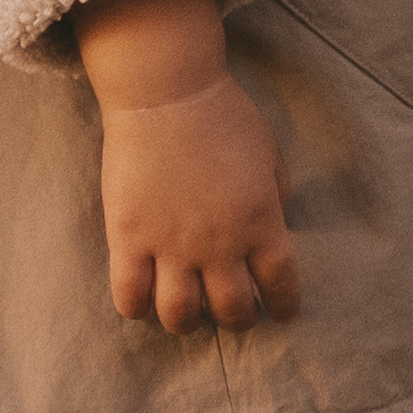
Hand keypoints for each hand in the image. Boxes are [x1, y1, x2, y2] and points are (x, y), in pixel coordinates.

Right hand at [75, 0, 301, 334]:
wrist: (166, 91)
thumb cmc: (223, 115)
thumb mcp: (269, 154)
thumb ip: (275, 196)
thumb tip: (274, 225)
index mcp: (261, 222)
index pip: (280, 284)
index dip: (284, 305)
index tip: (281, 312)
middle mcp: (220, 244)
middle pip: (232, 310)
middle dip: (236, 319)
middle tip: (230, 311)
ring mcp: (171, 244)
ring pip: (180, 315)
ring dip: (187, 321)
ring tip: (186, 311)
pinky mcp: (129, 237)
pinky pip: (129, 295)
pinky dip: (136, 308)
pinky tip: (142, 300)